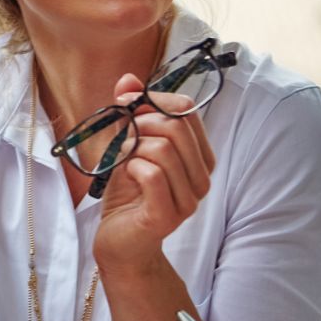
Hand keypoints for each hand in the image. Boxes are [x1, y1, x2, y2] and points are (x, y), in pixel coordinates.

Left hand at [94, 73, 215, 273]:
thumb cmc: (127, 193)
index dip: (155, 100)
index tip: (128, 102)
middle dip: (141, 123)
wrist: (119, 240)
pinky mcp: (167, 215)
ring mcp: (188, 199)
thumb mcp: (127, 147)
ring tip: (122, 160)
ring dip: (132, 148)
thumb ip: (130, 114)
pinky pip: (151, 174)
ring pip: (162, 149)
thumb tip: (128, 80)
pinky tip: (126, 174)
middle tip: (123, 137)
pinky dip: (131, 167)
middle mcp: (201, 178)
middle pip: (176, 126)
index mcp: (198, 157)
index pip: (188, 111)